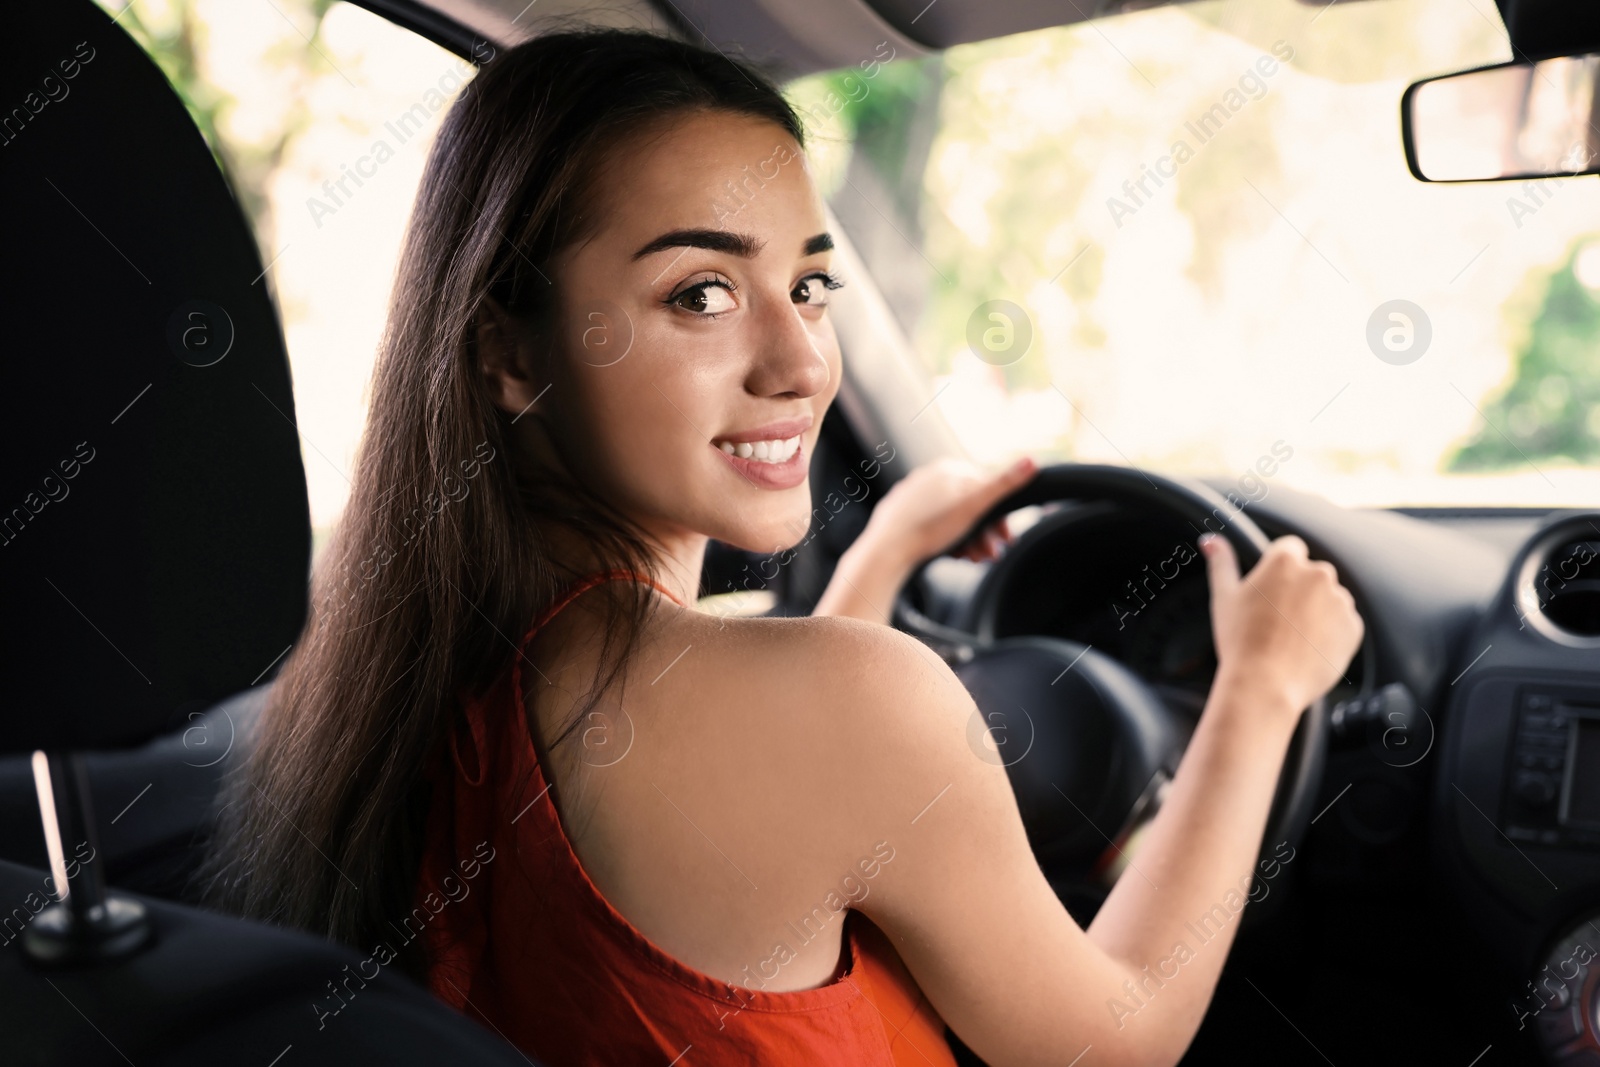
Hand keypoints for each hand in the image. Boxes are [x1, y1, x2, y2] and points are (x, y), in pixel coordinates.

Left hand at [812, 455, 1036, 623]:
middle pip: (968, 506)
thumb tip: (1032, 460)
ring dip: (968, 539)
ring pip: (951, 518)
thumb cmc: (930, 527)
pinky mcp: (900, 515)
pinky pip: (931, 526)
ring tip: (972, 558)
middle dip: (984, 532)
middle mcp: (928, 477)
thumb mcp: (974, 505)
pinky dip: (946, 539)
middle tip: (991, 554)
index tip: (1007, 538)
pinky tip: (951, 554)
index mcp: (948, 469)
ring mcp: (912, 496)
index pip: (985, 487)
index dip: (1000, 515)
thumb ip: (1003, 484)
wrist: (887, 550)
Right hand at [1200, 533, 1364, 723]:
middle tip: (1276, 619)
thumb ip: (1221, 563)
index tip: (1270, 589)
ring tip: (1291, 638)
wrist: (1266, 685)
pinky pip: (1343, 623)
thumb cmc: (1241, 641)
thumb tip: (1211, 541)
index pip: (1290, 547)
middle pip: (1311, 573)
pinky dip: (1330, 633)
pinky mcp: (1353, 627)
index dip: (1278, 567)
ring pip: (1328, 598)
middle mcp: (1318, 574)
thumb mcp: (1224, 598)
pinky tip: (1306, 648)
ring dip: (1316, 611)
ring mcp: (1340, 600)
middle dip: (1298, 590)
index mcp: (1286, 561)